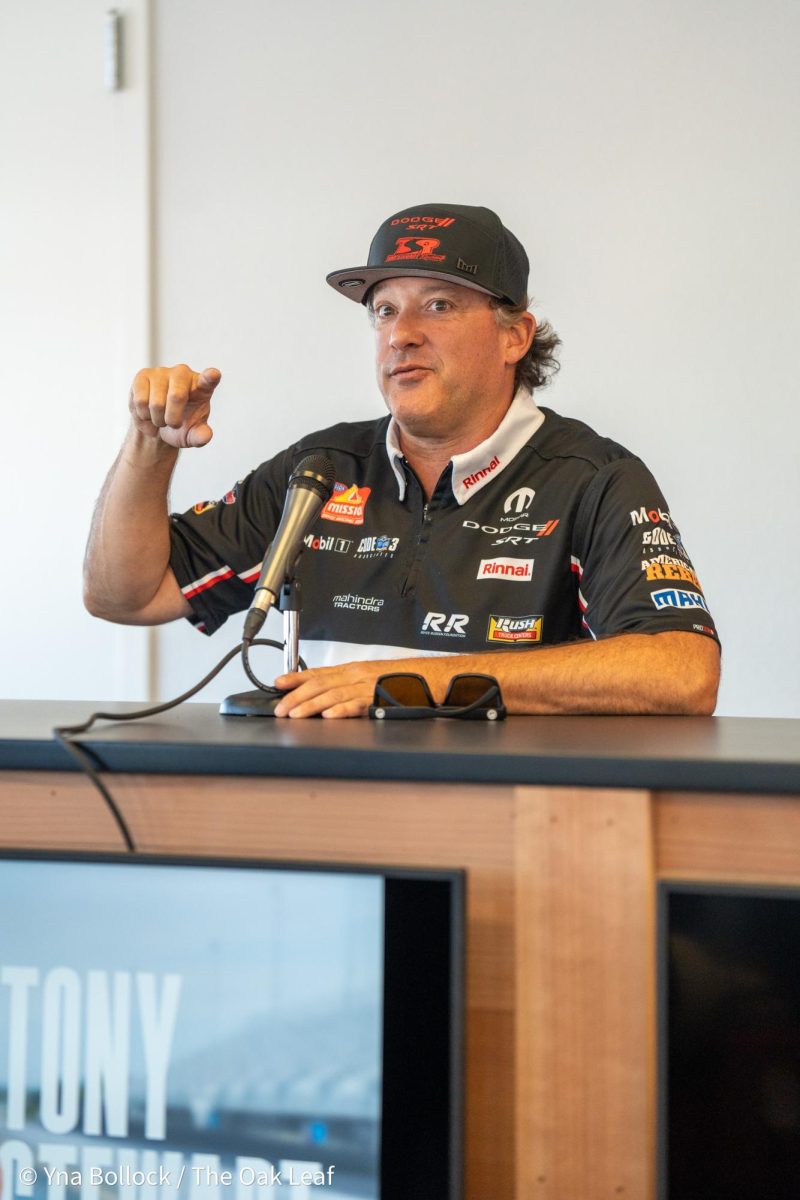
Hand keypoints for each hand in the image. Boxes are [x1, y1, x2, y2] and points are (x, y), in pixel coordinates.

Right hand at [129, 364, 221, 448]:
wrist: (157, 426)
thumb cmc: (180, 426)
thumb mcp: (192, 435)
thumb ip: (201, 436)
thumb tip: (205, 436)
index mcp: (202, 387)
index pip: (208, 379)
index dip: (210, 377)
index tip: (213, 375)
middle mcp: (183, 374)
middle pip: (177, 396)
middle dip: (173, 419)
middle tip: (173, 424)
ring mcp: (162, 372)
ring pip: (156, 403)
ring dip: (157, 419)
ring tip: (160, 417)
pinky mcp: (143, 375)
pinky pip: (140, 401)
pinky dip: (144, 415)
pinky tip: (147, 412)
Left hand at [272, 660, 402, 718]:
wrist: (430, 678)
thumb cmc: (402, 680)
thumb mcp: (369, 678)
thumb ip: (349, 686)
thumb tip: (326, 699)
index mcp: (353, 670)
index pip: (318, 672)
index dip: (296, 677)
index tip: (278, 683)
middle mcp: (357, 676)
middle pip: (320, 684)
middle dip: (297, 696)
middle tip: (280, 708)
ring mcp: (367, 687)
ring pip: (333, 694)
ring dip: (311, 705)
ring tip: (295, 714)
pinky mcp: (380, 699)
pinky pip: (358, 704)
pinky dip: (342, 710)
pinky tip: (329, 716)